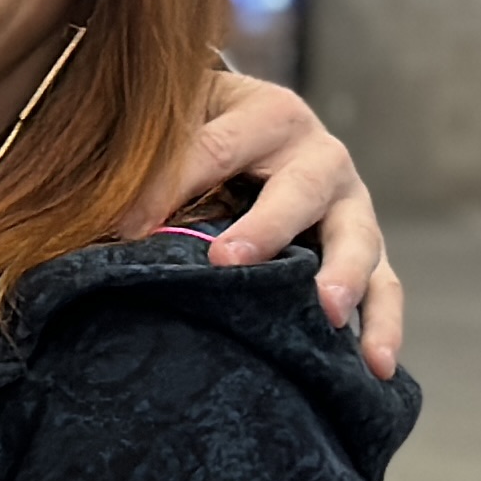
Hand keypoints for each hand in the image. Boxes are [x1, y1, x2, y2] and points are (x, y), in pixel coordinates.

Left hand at [142, 75, 402, 380]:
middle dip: (265, 226)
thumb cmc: (200, 130)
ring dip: (342, 274)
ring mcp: (350, 204)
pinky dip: (383, 325)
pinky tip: (375, 366)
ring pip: (357, 238)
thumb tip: (94, 209)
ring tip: (326, 310)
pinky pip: (386, 287)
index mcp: (266, 113)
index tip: (123, 228)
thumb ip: (145, 152)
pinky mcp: (367, 248)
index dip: (167, 185)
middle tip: (228, 261)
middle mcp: (319, 154)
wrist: (256, 129)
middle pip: (299, 189)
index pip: (214, 148)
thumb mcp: (174, 121)